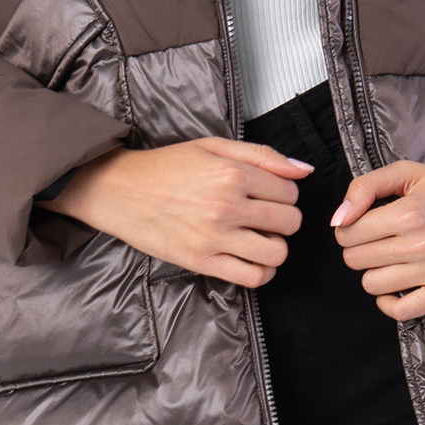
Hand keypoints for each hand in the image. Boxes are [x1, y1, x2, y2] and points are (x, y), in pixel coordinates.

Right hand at [52, 137, 312, 286]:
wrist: (120, 190)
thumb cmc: (166, 167)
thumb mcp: (214, 147)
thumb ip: (262, 156)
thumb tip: (304, 170)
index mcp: (232, 174)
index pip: (290, 192)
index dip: (285, 194)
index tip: (268, 195)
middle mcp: (227, 206)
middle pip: (289, 222)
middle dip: (283, 219)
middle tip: (264, 217)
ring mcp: (215, 238)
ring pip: (277, 253)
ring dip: (275, 247)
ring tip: (259, 238)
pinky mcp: (202, 262)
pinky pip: (252, 277)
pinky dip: (262, 271)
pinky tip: (252, 259)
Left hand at [331, 155, 424, 320]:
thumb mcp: (406, 172)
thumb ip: (364, 188)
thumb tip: (338, 220)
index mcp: (408, 213)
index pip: (347, 233)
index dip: (347, 228)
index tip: (362, 224)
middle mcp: (421, 244)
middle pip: (355, 259)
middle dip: (357, 248)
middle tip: (376, 240)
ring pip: (372, 285)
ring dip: (373, 272)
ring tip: (389, 258)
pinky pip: (402, 311)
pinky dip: (389, 303)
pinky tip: (394, 286)